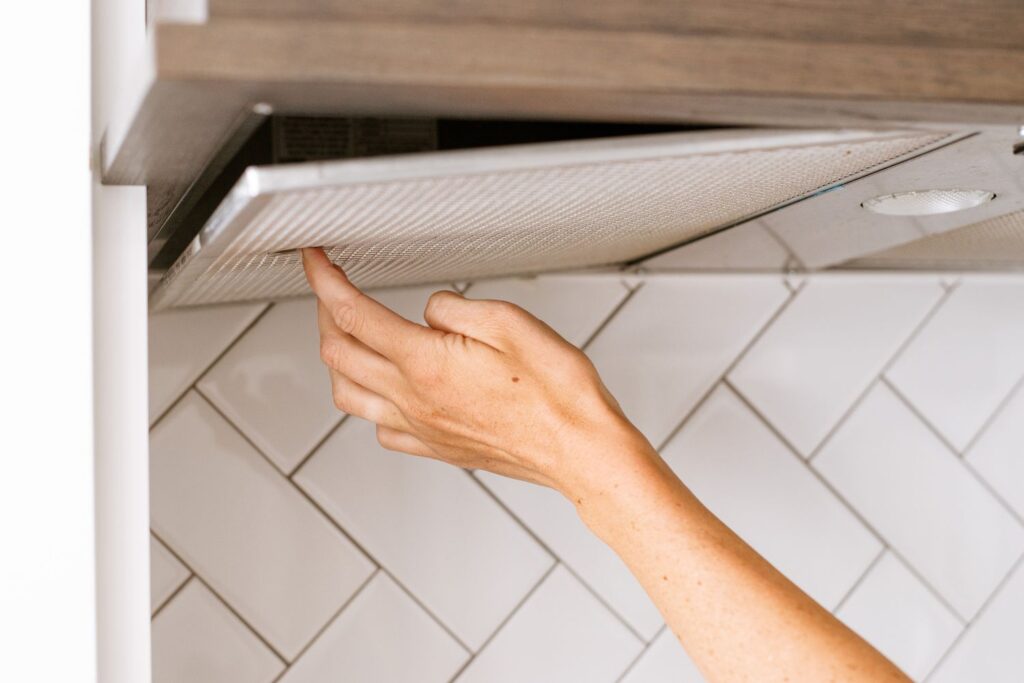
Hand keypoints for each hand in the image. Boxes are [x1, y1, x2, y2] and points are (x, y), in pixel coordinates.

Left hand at [301, 248, 649, 498]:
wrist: (579, 449)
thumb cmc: (557, 393)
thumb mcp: (509, 322)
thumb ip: (454, 308)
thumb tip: (429, 309)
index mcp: (425, 362)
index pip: (352, 313)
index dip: (325, 280)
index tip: (316, 262)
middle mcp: (414, 399)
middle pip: (338, 353)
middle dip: (325, 313)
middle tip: (332, 290)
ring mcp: (422, 428)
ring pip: (347, 394)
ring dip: (337, 359)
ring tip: (347, 337)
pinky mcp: (437, 448)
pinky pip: (380, 427)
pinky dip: (367, 402)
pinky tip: (383, 391)